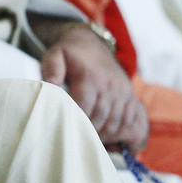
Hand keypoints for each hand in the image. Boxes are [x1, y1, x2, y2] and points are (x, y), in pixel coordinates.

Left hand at [43, 24, 149, 149]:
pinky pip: (129, 120)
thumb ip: (51, 68)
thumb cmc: (70, 54)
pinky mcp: (130, 95)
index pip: (84, 106)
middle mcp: (110, 84)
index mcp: (90, 76)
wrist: (92, 44)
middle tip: (76, 138)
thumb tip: (51, 84)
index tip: (66, 128)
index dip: (75, 120)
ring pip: (115, 122)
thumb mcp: (55, 54)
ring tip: (89, 138)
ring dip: (103, 134)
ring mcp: (122, 91)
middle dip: (89, 131)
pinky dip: (119, 132)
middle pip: (101, 117)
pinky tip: (105, 134)